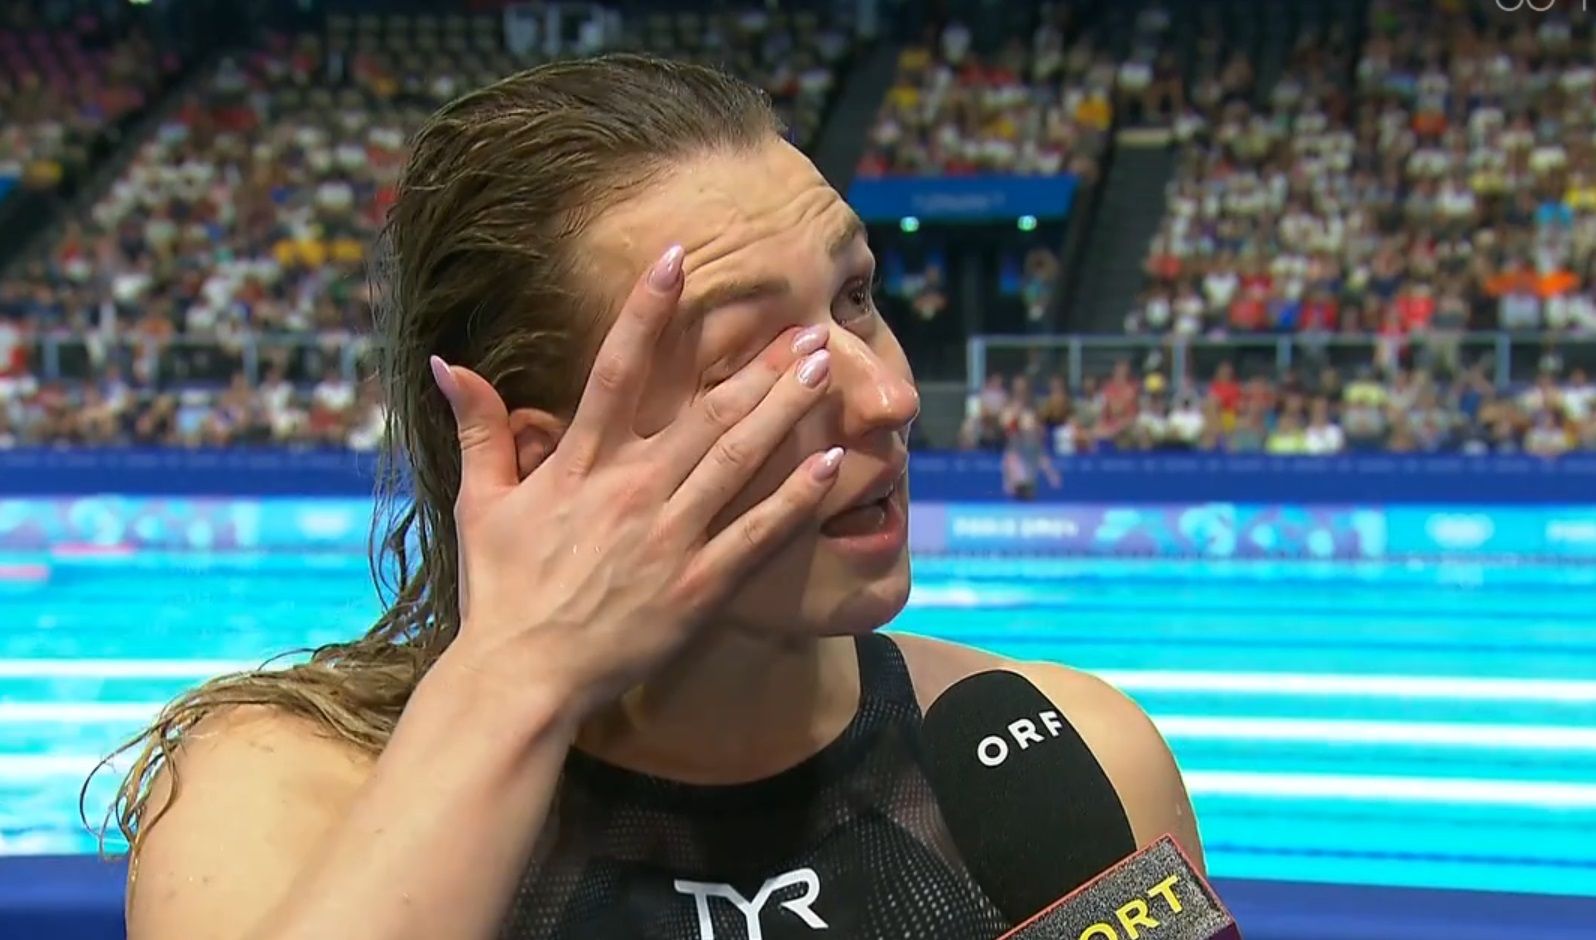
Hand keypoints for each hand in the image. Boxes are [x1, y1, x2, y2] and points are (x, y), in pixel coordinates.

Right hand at [429, 245, 842, 720]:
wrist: (522, 677)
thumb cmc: (500, 591)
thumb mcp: (480, 504)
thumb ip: (478, 429)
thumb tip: (449, 363)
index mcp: (579, 465)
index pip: (616, 370)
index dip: (646, 311)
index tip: (676, 259)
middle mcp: (631, 491)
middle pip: (705, 411)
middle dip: (759, 365)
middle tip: (806, 326)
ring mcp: (670, 538)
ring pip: (739, 460)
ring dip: (786, 410)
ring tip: (825, 368)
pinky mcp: (699, 587)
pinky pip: (757, 533)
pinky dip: (795, 496)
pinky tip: (831, 461)